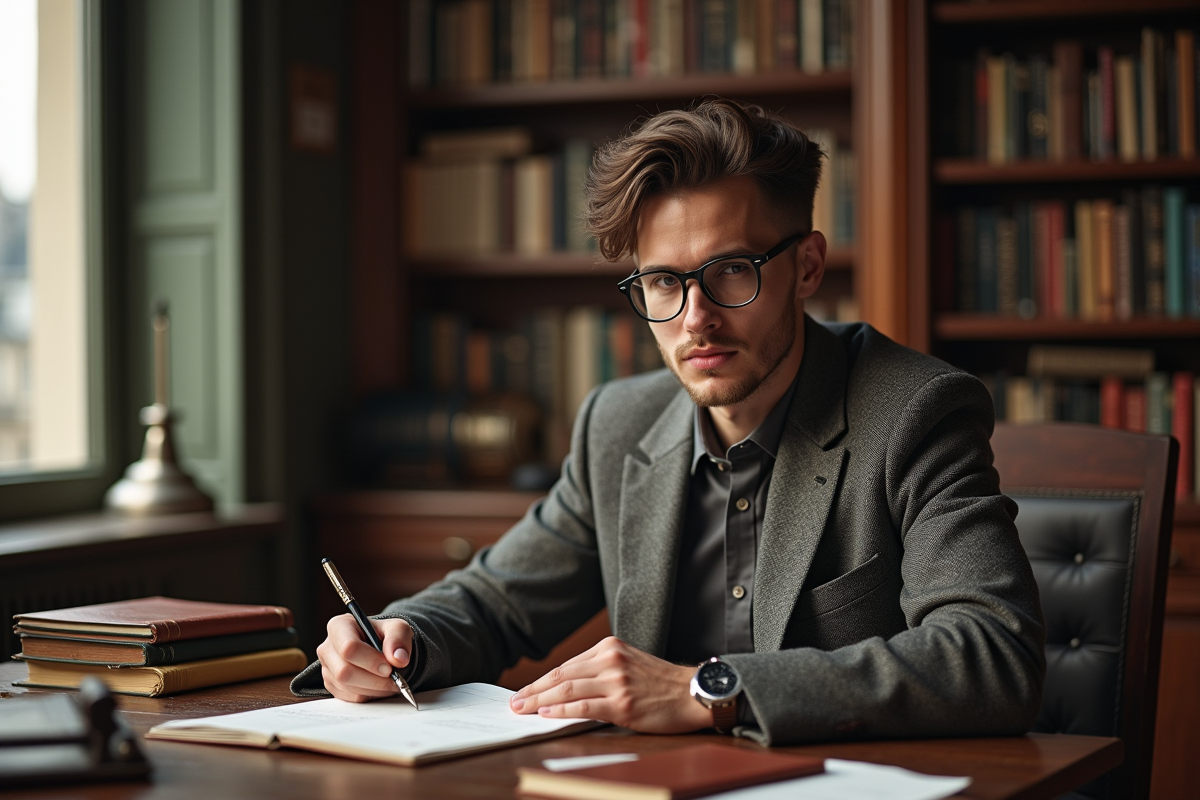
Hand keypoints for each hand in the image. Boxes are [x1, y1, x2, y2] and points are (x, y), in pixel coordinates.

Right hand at [316, 614, 412, 702]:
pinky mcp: (332, 685)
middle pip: (344, 672)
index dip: (370, 661)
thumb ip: (399, 639)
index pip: (348, 648)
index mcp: (339, 626)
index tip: (389, 667)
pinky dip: (369, 695)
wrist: (382, 648)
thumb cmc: (386, 635)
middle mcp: (327, 647)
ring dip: (374, 689)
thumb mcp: (398, 628)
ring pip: (347, 687)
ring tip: (390, 681)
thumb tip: (399, 659)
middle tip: (393, 678)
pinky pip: (350, 697)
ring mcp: (327, 668)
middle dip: (374, 679)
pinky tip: (380, 686)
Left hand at [508, 637, 713, 732]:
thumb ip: (600, 671)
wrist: (692, 692)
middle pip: (561, 677)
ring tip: (521, 710)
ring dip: (538, 702)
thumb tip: (566, 690)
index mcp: (609, 648)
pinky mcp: (622, 703)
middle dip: (532, 691)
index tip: (524, 692)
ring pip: (566, 691)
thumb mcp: (629, 663)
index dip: (541, 681)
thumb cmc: (661, 683)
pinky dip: (560, 711)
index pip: (566, 666)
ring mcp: (616, 682)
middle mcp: (610, 660)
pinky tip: (545, 715)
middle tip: (513, 703)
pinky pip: (583, 707)